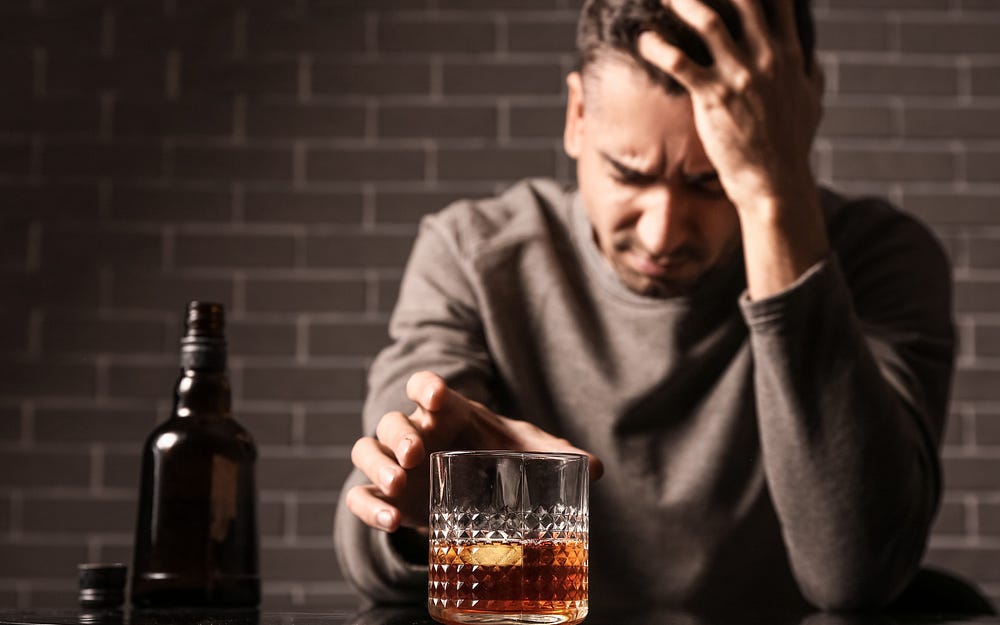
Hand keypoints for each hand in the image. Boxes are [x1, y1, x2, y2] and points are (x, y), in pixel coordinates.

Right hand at [345, 371, 603, 531]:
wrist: (472, 491)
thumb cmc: (497, 457)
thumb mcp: (525, 451)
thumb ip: (558, 455)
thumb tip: (597, 469)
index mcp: (447, 412)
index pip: (425, 387)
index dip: (425, 387)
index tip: (433, 398)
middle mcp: (415, 432)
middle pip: (391, 420)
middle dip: (398, 434)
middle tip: (415, 454)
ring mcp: (394, 464)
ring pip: (366, 450)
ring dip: (377, 465)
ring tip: (398, 486)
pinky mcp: (383, 495)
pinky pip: (359, 495)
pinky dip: (368, 506)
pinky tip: (391, 521)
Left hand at [637, 0, 822, 213]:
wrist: (774, 181)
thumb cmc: (791, 146)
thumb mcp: (811, 104)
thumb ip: (809, 76)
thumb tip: (811, 62)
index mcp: (789, 56)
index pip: (778, 2)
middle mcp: (766, 59)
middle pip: (743, 0)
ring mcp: (740, 77)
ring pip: (709, 22)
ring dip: (683, 3)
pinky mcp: (714, 98)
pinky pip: (679, 63)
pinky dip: (658, 47)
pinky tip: (644, 40)